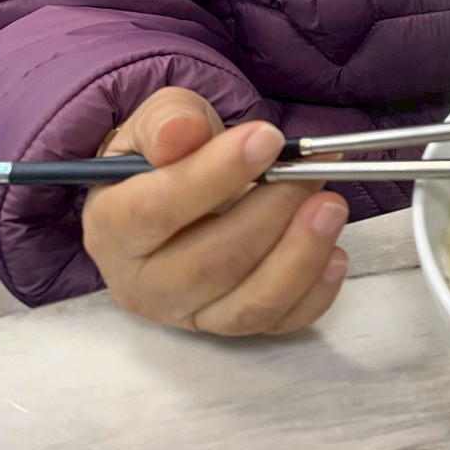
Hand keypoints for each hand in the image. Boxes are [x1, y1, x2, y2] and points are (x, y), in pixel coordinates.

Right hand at [82, 87, 348, 335]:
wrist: (177, 190)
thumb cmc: (167, 154)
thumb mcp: (160, 121)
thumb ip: (168, 121)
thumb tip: (182, 133)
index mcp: (113, 227)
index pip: (157, 210)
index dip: (214, 174)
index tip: (267, 138)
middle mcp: (144, 284)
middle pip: (210, 264)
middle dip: (270, 214)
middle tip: (310, 170)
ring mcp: (190, 314)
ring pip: (247, 304)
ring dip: (299, 255)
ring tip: (332, 205)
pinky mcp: (231, 328)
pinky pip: (278, 323)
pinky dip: (314, 293)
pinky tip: (336, 252)